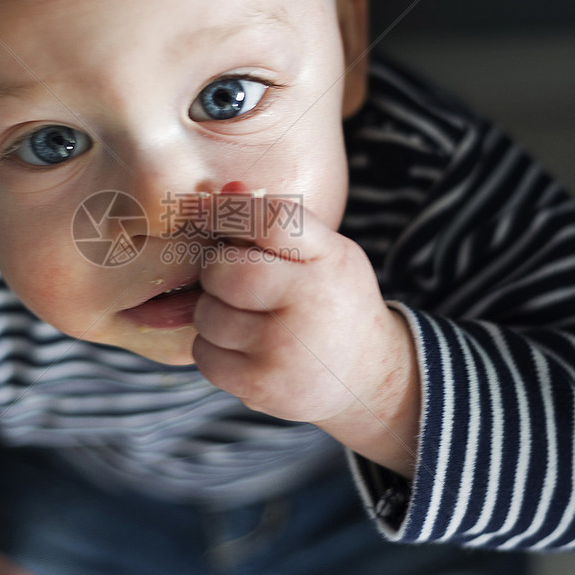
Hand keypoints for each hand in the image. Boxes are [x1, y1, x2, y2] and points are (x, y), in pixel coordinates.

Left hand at [191, 180, 419, 476]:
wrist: (369, 376)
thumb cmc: (333, 302)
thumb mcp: (326, 255)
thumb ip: (279, 224)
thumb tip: (226, 189)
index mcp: (329, 258)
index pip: (271, 220)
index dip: (230, 211)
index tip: (211, 212)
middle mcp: (311, 301)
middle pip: (225, 271)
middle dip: (216, 273)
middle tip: (231, 282)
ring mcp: (286, 348)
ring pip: (207, 315)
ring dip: (212, 313)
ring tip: (242, 318)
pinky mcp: (264, 386)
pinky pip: (205, 355)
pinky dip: (212, 350)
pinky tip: (241, 349)